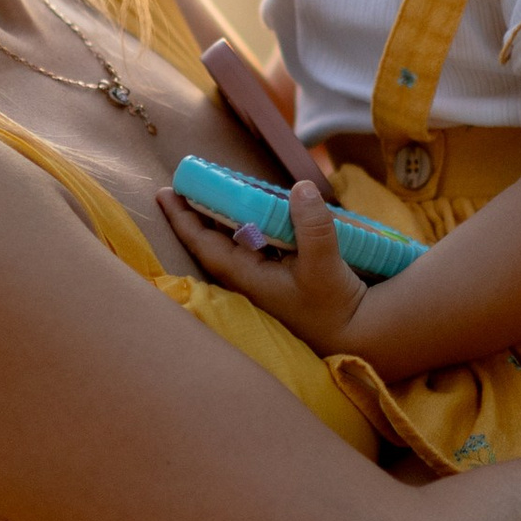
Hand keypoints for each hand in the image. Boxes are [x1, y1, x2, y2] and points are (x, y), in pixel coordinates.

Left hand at [159, 175, 371, 356]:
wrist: (356, 335)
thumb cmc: (335, 306)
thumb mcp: (326, 265)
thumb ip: (314, 227)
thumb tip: (301, 188)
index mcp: (249, 277)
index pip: (205, 245)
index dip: (183, 219)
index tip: (164, 193)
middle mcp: (250, 279)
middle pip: (214, 241)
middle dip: (198, 213)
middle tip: (186, 184)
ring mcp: (264, 279)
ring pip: (234, 243)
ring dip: (224, 218)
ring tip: (216, 191)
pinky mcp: (281, 277)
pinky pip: (256, 246)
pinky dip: (251, 226)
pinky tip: (255, 212)